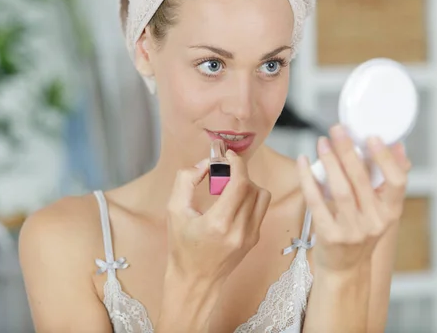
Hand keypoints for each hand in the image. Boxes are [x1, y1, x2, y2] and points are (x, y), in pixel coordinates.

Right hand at [165, 149, 270, 285]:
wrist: (195, 281)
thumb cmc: (182, 247)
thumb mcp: (174, 210)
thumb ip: (186, 180)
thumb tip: (206, 163)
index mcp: (219, 223)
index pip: (241, 183)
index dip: (237, 164)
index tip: (228, 156)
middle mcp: (240, 230)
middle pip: (252, 187)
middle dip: (239, 173)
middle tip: (222, 173)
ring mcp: (251, 236)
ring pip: (262, 196)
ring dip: (247, 185)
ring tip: (228, 189)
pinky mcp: (255, 239)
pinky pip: (260, 209)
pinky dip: (249, 199)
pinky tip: (232, 203)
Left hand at [297, 125, 410, 273]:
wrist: (344, 269)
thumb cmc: (362, 232)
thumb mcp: (382, 210)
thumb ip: (388, 181)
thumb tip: (398, 146)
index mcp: (391, 212)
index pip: (398, 182)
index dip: (386, 158)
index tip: (372, 137)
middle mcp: (374, 222)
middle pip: (361, 180)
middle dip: (347, 150)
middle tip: (337, 130)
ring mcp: (352, 231)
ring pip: (339, 189)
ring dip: (329, 161)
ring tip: (322, 142)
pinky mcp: (329, 235)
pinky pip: (316, 201)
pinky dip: (308, 179)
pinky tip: (304, 162)